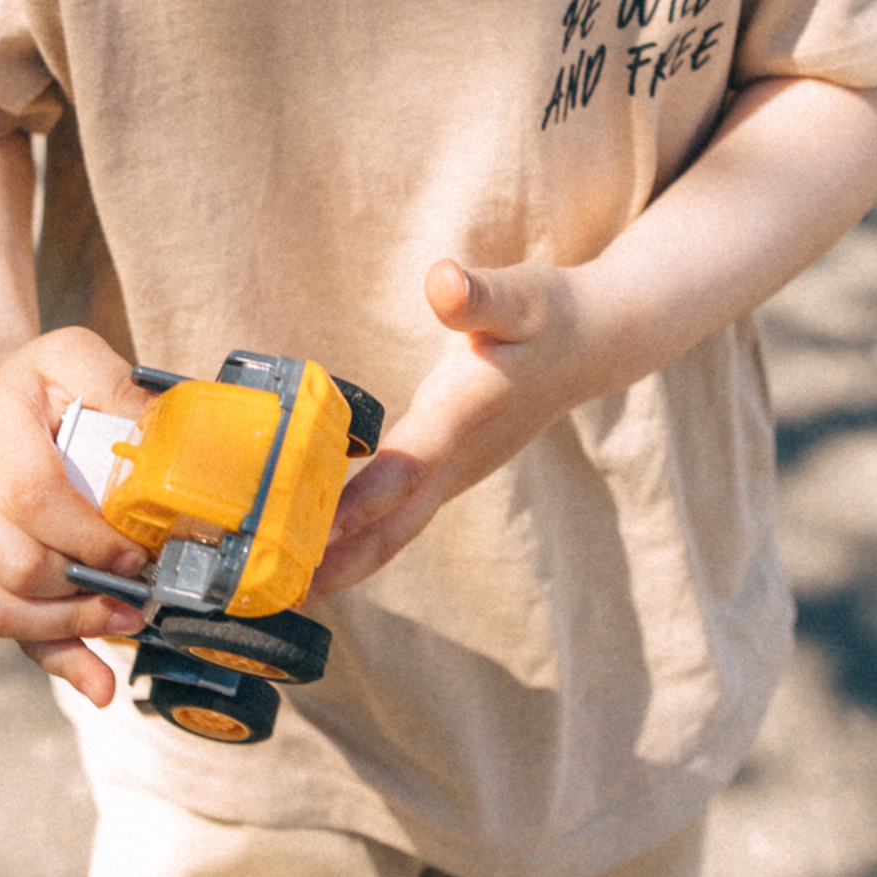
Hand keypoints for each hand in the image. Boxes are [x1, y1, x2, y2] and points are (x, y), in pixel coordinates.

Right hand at [0, 327, 154, 704]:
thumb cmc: (39, 383)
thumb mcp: (75, 356)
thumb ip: (119, 387)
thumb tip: (172, 435)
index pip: (32, 495)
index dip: (87, 536)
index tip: (136, 552)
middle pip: (15, 564)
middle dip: (84, 589)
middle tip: (141, 590)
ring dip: (69, 629)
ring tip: (126, 622)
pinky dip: (52, 660)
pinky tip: (97, 682)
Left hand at [315, 258, 588, 592]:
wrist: (593, 348)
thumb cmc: (549, 317)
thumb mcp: (520, 296)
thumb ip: (479, 296)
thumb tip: (444, 282)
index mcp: (467, 414)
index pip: (409, 466)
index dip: (364, 501)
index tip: (318, 534)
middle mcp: (459, 458)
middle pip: (397, 525)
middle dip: (341, 563)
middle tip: (283, 594)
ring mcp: (456, 472)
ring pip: (396, 529)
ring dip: (344, 562)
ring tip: (285, 591)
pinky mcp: (450, 471)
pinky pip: (399, 515)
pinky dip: (358, 539)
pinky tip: (318, 549)